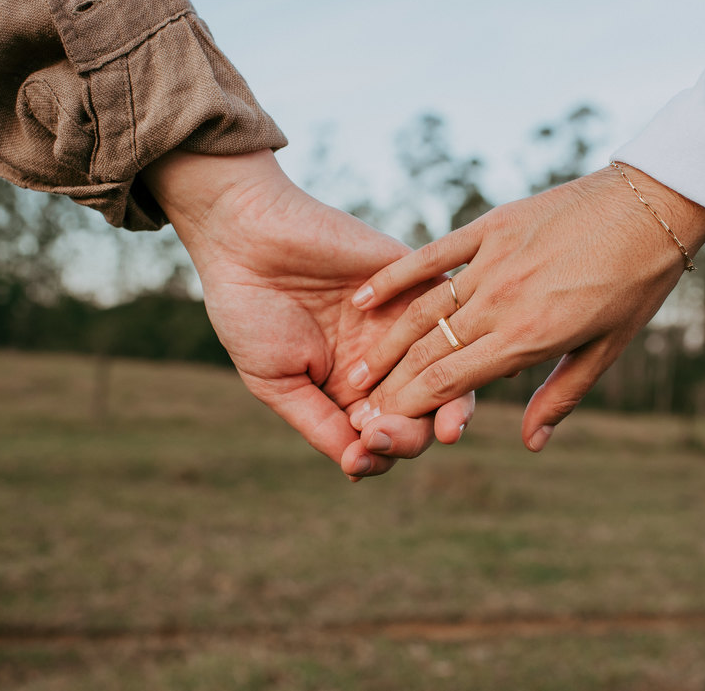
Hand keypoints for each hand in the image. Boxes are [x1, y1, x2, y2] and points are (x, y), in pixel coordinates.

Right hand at [142, 149, 473, 477]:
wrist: (244, 238)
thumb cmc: (250, 312)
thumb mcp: (278, 383)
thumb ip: (320, 425)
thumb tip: (361, 467)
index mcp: (355, 390)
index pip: (390, 434)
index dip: (383, 452)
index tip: (360, 455)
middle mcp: (388, 359)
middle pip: (425, 409)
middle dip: (412, 434)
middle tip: (382, 435)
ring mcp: (406, 320)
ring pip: (447, 367)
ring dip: (448, 401)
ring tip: (444, 426)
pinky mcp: (417, 278)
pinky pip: (449, 311)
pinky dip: (458, 337)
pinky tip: (460, 362)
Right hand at [346, 162, 704, 450]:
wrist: (651, 205)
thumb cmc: (635, 284)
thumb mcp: (606, 349)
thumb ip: (561, 395)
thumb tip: (531, 442)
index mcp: (530, 338)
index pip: (451, 382)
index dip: (409, 407)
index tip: (380, 425)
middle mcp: (503, 302)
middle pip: (429, 351)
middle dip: (389, 385)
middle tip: (357, 406)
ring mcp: (493, 261)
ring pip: (423, 310)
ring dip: (385, 343)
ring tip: (355, 369)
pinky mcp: (491, 227)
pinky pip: (432, 257)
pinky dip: (396, 278)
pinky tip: (364, 299)